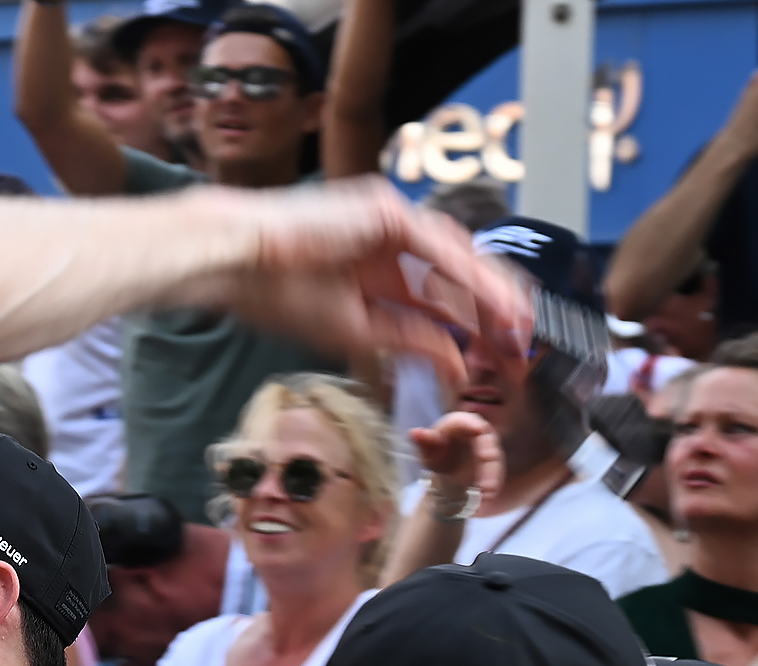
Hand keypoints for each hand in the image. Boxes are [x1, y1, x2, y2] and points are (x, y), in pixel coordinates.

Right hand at [213, 177, 531, 389]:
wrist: (236, 257)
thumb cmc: (272, 292)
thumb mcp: (354, 329)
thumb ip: (407, 339)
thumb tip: (454, 363)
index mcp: (372, 270)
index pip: (435, 297)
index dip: (468, 326)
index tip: (494, 356)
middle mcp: (388, 242)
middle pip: (455, 277)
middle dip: (491, 312)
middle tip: (520, 346)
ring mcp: (390, 222)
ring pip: (456, 260)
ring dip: (492, 295)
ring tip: (518, 330)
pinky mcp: (387, 211)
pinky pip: (441, 247)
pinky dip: (471, 277)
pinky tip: (494, 305)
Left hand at [409, 411, 503, 500]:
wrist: (445, 471)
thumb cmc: (435, 453)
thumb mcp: (427, 450)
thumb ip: (423, 441)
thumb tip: (414, 433)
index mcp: (459, 424)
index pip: (467, 420)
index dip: (473, 424)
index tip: (479, 430)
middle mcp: (478, 434)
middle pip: (487, 440)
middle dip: (488, 453)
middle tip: (486, 462)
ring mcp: (488, 449)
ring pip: (494, 460)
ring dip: (492, 475)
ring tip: (486, 492)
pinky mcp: (493, 464)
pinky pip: (496, 474)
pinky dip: (493, 485)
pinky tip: (487, 497)